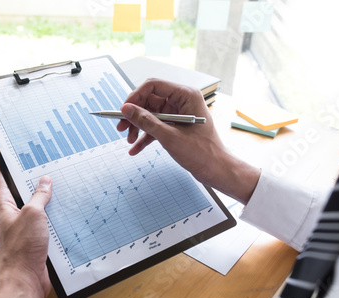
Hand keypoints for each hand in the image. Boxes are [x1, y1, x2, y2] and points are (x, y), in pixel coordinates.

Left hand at [0, 165, 51, 297]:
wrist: (25, 279)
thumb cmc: (21, 250)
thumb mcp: (33, 214)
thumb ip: (39, 196)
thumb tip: (45, 181)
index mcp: (3, 205)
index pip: (1, 176)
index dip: (6, 162)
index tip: (14, 150)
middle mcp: (11, 213)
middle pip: (20, 189)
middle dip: (32, 177)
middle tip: (44, 164)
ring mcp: (22, 225)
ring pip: (34, 204)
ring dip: (44, 196)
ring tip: (57, 183)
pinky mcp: (33, 236)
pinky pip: (43, 219)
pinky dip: (51, 212)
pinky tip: (63, 207)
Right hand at [117, 78, 259, 203]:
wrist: (217, 171)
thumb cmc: (202, 153)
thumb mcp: (169, 137)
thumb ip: (146, 121)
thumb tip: (127, 109)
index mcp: (186, 95)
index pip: (154, 85)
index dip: (135, 96)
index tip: (123, 110)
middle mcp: (182, 101)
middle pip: (150, 100)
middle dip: (134, 115)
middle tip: (121, 127)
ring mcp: (179, 114)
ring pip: (151, 114)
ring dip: (138, 127)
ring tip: (128, 140)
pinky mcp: (176, 126)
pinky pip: (156, 126)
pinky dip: (145, 136)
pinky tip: (135, 148)